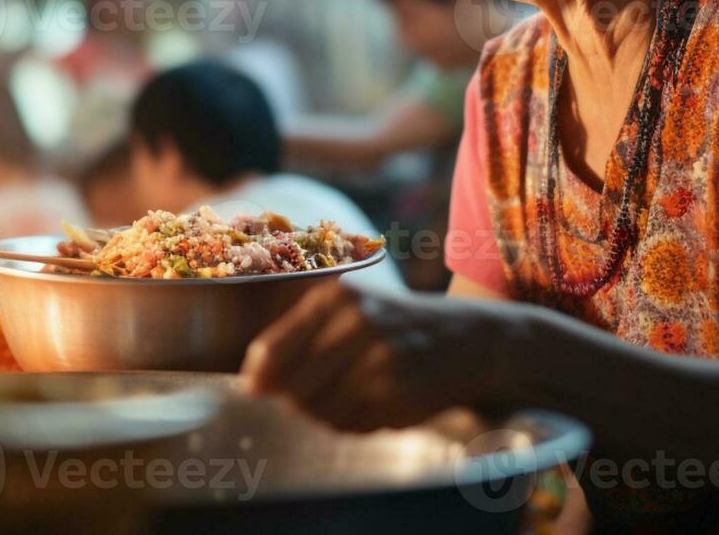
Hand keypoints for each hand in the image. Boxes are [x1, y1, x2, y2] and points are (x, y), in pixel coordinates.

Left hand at [239, 280, 500, 431]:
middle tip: (316, 395)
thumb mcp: (350, 311)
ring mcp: (378, 357)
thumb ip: (298, 339)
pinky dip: (353, 423)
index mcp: (336, 296)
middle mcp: (356, 321)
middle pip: (293, 387)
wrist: (467, 338)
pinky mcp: (397, 391)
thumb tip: (251, 383)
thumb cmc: (394, 327)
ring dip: (326, 413)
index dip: (259, 377)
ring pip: (319, 410)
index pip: (272, 349)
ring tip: (351, 397)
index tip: (256, 389)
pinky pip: (350, 423)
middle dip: (296, 399)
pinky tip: (374, 404)